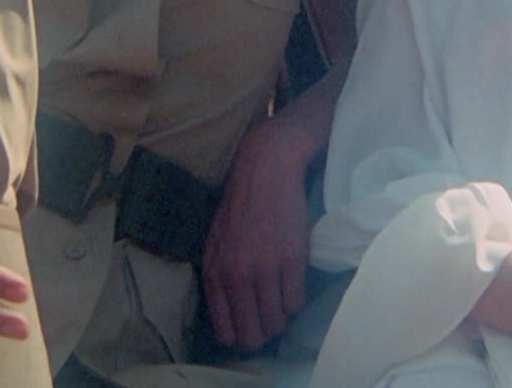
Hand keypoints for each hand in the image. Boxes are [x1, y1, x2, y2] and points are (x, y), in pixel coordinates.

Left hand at [200, 119, 319, 350]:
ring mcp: (266, 271)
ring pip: (277, 322)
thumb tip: (231, 319)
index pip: (226, 333)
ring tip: (280, 301)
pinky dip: (295, 300)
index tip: (249, 330)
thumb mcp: (215, 247)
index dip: (240, 338)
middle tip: (268, 323)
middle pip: (252, 335)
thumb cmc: (240, 209)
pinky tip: (291, 284)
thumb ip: (219, 283)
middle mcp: (237, 278)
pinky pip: (296, 303)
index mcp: (215, 275)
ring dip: (280, 318)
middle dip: (262, 335)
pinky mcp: (293, 262)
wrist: (266, 173)